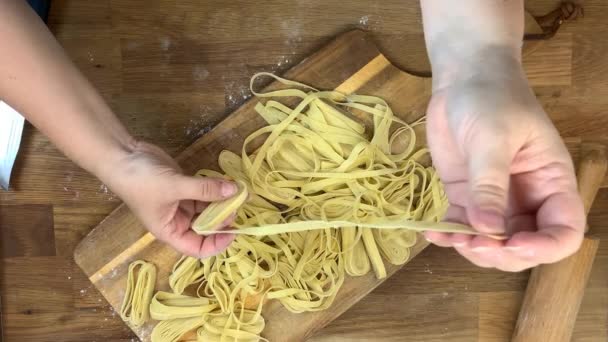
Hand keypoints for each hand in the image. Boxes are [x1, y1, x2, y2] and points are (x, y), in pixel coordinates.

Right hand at [105, 141, 236, 257]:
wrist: (122, 154)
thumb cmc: (141, 180)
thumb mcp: (174, 186)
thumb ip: (205, 189)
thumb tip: (234, 191)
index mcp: (170, 231)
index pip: (197, 248)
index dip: (216, 244)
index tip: (233, 232)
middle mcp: (176, 221)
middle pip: (205, 228)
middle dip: (222, 219)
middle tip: (237, 204)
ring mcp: (180, 203)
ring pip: (207, 209)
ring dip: (221, 202)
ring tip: (236, 192)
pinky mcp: (183, 187)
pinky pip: (204, 193)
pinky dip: (215, 189)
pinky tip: (227, 183)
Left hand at [424, 59, 584, 271]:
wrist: (462, 78)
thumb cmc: (489, 98)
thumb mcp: (492, 138)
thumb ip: (490, 185)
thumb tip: (489, 230)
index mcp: (551, 182)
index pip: (563, 232)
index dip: (543, 248)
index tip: (512, 243)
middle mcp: (527, 198)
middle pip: (524, 247)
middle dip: (500, 253)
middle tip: (470, 241)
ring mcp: (494, 200)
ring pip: (491, 244)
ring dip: (471, 248)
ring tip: (448, 235)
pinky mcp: (465, 197)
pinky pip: (461, 228)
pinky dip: (449, 236)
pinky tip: (431, 233)